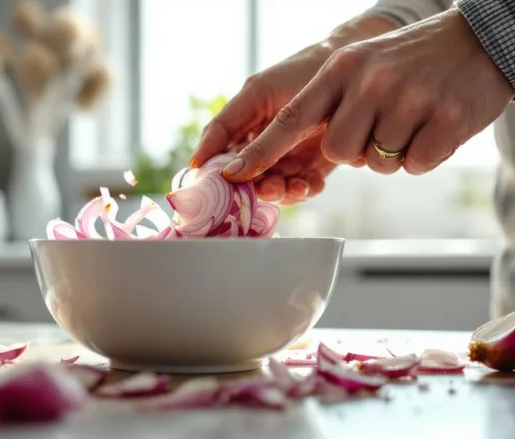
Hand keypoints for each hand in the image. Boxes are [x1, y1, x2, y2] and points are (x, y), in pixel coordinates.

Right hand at [192, 16, 394, 203]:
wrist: (353, 70)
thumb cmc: (302, 71)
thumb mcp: (261, 93)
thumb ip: (233, 124)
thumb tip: (208, 165)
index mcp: (243, 123)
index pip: (218, 151)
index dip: (211, 170)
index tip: (211, 185)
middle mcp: (261, 142)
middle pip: (246, 176)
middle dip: (255, 186)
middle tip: (267, 187)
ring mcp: (286, 155)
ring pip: (273, 186)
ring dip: (281, 192)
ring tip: (294, 187)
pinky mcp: (312, 165)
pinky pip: (301, 186)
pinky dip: (304, 190)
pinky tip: (311, 185)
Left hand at [221, 8, 513, 181]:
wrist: (478, 42)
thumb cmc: (409, 63)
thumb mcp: (359, 67)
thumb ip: (326, 103)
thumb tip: (291, 152)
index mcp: (342, 68)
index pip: (291, 118)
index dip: (261, 150)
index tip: (234, 172)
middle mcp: (370, 81)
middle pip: (339, 152)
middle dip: (356, 152)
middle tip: (381, 127)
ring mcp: (410, 98)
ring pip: (378, 163)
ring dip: (392, 152)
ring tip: (412, 118)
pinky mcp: (447, 118)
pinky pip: (416, 164)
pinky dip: (424, 154)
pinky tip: (435, 125)